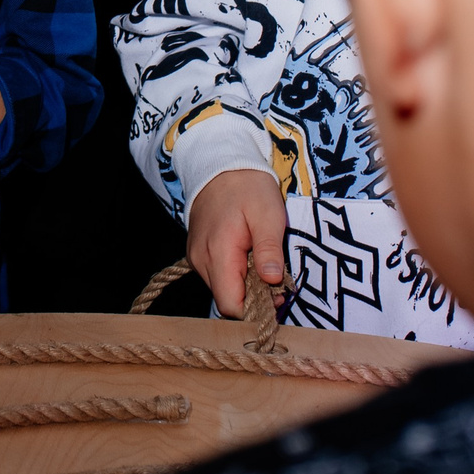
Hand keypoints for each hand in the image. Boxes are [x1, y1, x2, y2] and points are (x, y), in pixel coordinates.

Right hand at [185, 167, 287, 300]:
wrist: (220, 164)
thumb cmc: (248, 186)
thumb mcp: (268, 214)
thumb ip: (269, 249)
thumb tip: (271, 280)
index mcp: (218, 252)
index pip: (230, 305)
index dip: (255, 308)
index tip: (276, 295)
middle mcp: (201, 259)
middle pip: (227, 299)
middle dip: (253, 296)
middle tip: (275, 276)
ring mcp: (196, 257)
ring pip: (222, 289)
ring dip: (245, 284)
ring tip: (261, 259)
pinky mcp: (197, 253)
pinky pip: (217, 276)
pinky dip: (235, 273)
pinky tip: (247, 254)